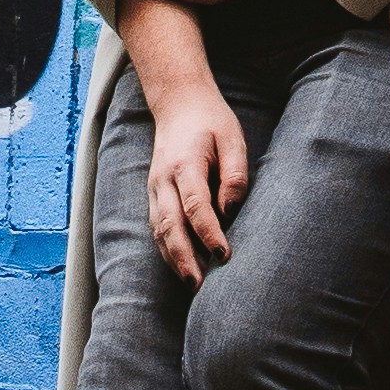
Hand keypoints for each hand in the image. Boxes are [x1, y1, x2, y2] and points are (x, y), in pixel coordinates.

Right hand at [141, 73, 255, 287]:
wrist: (179, 103)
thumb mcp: (232, 139)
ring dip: (174, 259)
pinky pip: (157, 227)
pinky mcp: (154, 195)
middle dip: (185, 258)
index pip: (195, 205)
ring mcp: (155, 188)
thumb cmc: (211, 122)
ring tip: (193, 286)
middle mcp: (163, 179)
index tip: (225, 255)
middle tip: (201, 286)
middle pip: (170, 225)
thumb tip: (231, 211)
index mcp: (184, 164)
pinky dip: (168, 250)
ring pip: (160, 231)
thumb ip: (234, 174)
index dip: (209, 233)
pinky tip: (182, 268)